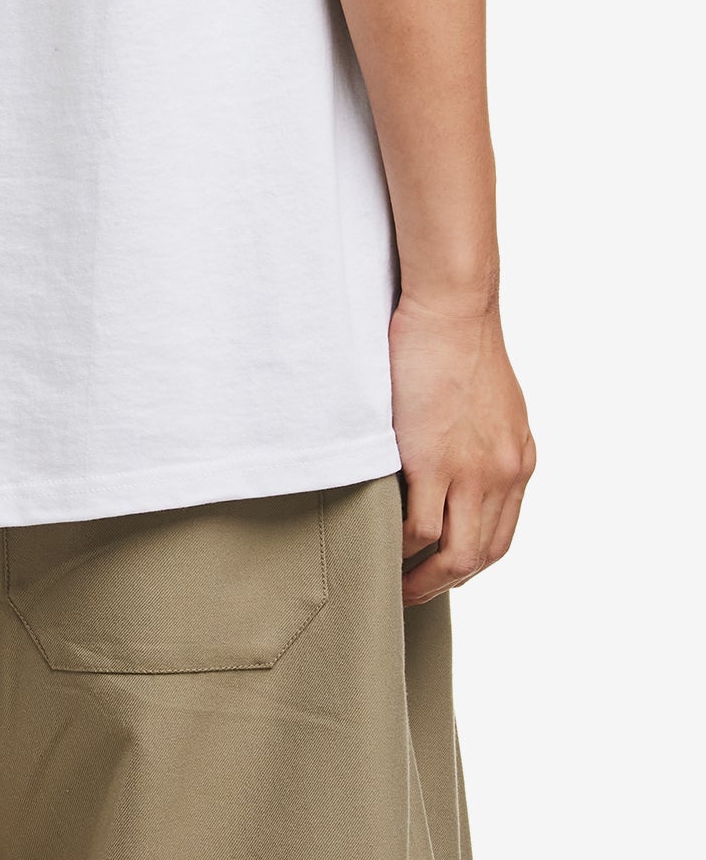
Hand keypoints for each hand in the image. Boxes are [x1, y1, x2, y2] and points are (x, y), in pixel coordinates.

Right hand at [389, 288, 536, 604]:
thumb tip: (456, 464)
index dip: (467, 563)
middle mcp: (504, 474)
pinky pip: (418, 528)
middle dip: (445, 582)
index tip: (438, 572)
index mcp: (518, 460)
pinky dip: (400, 547)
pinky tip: (381, 545)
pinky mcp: (434, 460)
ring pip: (454, 555)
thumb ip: (481, 441)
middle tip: (411, 592)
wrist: (451, 305)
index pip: (499, 536)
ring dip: (423, 579)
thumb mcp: (490, 402)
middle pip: (480, 556)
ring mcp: (472, 471)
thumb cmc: (457, 339)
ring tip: (394, 585)